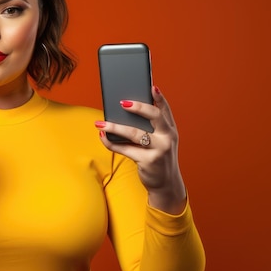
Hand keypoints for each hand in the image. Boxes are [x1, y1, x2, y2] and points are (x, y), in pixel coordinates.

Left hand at [95, 86, 186, 213]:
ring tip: (100, 123)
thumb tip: (123, 111)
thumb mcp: (160, 140)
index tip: (151, 87)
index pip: (165, 109)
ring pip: (135, 133)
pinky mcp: (148, 161)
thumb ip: (149, 127)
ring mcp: (159, 150)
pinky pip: (125, 149)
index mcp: (170, 129)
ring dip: (115, 127)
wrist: (166, 183)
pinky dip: (111, 143)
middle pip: (154, 116)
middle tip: (122, 102)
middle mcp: (168, 137)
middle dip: (138, 107)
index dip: (159, 97)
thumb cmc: (158, 156)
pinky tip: (102, 136)